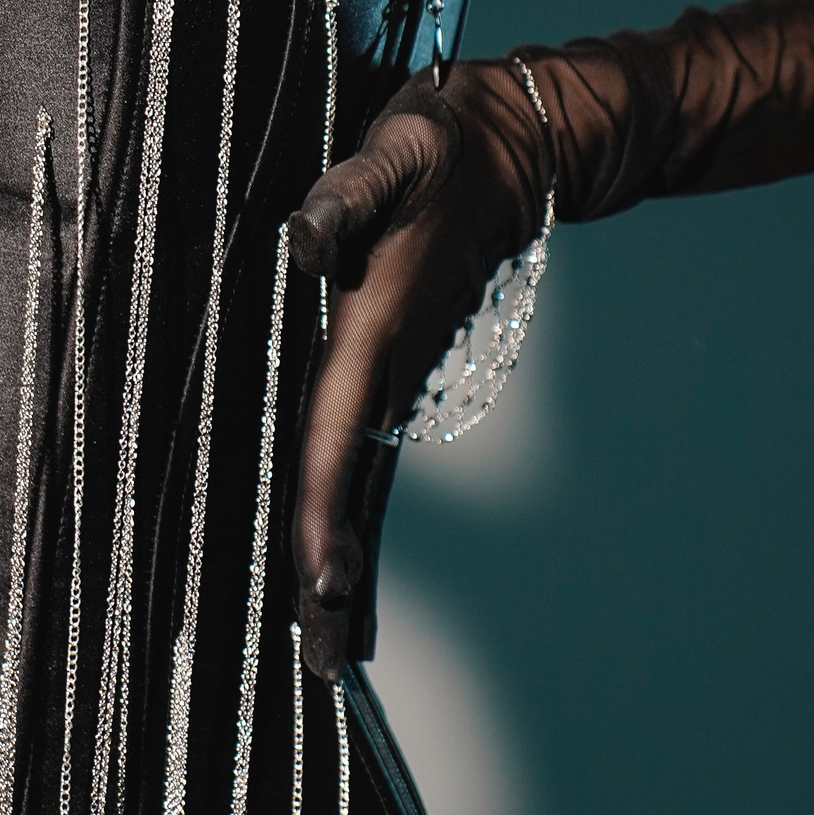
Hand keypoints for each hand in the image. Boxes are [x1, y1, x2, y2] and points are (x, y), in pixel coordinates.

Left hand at [284, 61, 550, 678]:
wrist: (512, 149)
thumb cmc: (438, 146)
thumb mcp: (395, 152)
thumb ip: (347, 195)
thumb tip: (302, 242)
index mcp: (374, 333)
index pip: (338, 436)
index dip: (326, 509)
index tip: (319, 581)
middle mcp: (385, 372)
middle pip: (356, 492)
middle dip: (339, 579)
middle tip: (322, 668)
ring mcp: (396, 379)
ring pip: (364, 488)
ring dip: (347, 564)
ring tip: (328, 648)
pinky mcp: (395, 373)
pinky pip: (367, 462)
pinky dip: (353, 519)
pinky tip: (340, 562)